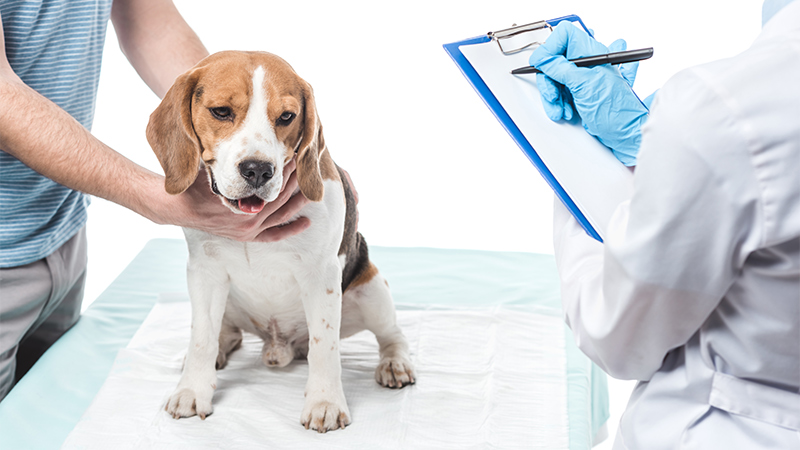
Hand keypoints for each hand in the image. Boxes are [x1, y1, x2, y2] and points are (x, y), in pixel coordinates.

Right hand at [154, 158, 310, 241]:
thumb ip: (228, 160)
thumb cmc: (194, 184)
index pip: (271, 184)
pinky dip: (289, 230)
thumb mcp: (211, 168)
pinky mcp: (247, 237)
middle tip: (306, 165)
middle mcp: (248, 219)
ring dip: (297, 201)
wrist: (176, 207)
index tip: (295, 154)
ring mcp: (249, 230)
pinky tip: (305, 223)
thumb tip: (243, 138)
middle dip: (294, 180)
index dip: (285, 169)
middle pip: (281, 198)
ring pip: (282, 215)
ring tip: (312, 188)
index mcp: (240, 204)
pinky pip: (273, 236)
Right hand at [530, 22, 647, 165]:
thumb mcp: (583, 85)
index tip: (542, 64)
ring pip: (555, 79)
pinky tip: (567, 110)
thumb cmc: (615, 111)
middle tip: (554, 95)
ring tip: (562, 109)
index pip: (565, 35)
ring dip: (554, 96)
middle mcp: (588, 63)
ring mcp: (583, 78)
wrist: (624, 133)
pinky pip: (561, 92)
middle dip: (550, 80)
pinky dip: (560, 103)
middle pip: (555, 61)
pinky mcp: (580, 92)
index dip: (550, 49)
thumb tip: (543, 58)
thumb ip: (561, 68)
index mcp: (592, 53)